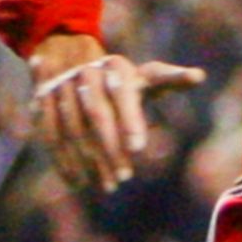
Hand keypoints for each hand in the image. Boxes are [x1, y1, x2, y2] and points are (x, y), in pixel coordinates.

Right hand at [28, 34, 204, 191]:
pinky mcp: (42, 100)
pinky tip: (77, 182)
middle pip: (96, 114)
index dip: (130, 120)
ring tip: (106, 185)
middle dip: (109, 148)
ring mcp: (61, 86)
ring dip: (87, 160)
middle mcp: (87, 73)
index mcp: (117, 66)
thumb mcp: (146, 76)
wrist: (70, 56)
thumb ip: (171, 79)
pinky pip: (50, 133)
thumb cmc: (121, 78)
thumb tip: (199, 76)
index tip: (139, 149)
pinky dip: (63, 160)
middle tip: (123, 178)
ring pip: (72, 127)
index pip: (123, 93)